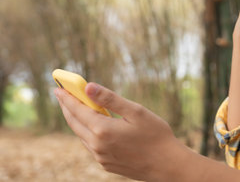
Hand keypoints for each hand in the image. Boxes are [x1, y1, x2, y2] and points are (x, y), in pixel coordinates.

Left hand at [54, 83, 186, 181]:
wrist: (167, 165)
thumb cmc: (156, 135)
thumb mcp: (136, 111)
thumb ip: (110, 99)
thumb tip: (88, 87)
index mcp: (103, 130)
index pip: (77, 110)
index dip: (67, 98)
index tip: (59, 88)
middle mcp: (97, 146)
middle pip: (75, 123)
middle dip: (68, 108)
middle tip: (63, 95)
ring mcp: (101, 157)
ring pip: (82, 135)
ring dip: (77, 120)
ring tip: (77, 107)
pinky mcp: (107, 164)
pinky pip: (91, 145)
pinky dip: (87, 132)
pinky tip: (94, 126)